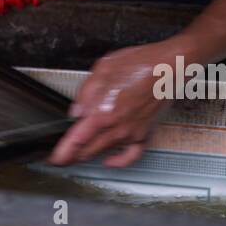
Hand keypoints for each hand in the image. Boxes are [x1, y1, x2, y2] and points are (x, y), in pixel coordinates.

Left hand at [47, 41, 173, 168]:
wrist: (170, 67)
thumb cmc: (140, 63)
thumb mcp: (104, 68)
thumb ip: (86, 92)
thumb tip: (76, 111)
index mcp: (103, 110)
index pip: (77, 138)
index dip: (63, 152)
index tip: (54, 158)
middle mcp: (117, 127)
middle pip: (89, 150)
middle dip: (72, 156)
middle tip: (62, 157)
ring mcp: (132, 132)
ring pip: (106, 152)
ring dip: (90, 155)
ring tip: (79, 154)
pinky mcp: (145, 133)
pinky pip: (131, 155)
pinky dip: (119, 161)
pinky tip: (110, 160)